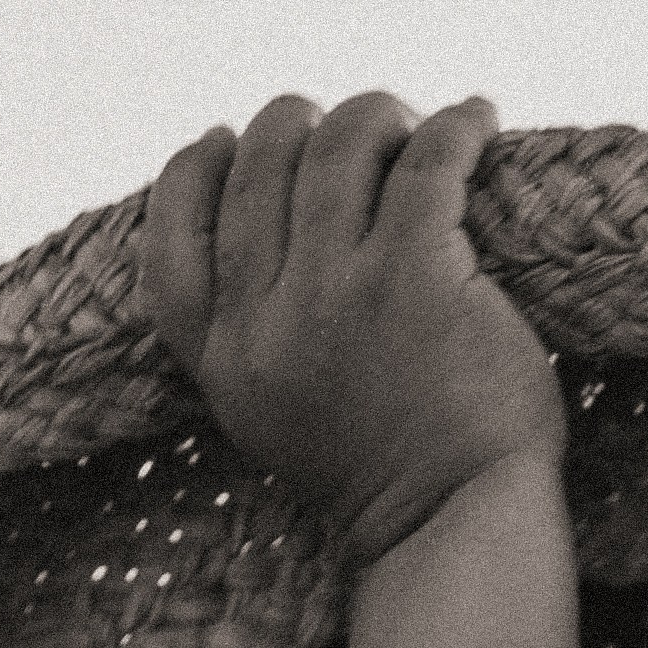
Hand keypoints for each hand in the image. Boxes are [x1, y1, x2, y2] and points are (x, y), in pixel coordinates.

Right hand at [140, 90, 566, 576]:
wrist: (457, 531)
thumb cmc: (390, 479)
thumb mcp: (279, 419)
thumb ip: (258, 338)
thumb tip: (271, 227)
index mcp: (224, 362)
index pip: (169, 241)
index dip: (193, 174)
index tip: (231, 141)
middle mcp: (267, 323)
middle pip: (257, 169)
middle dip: (299, 126)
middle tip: (354, 133)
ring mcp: (336, 296)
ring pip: (336, 148)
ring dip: (376, 116)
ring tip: (413, 127)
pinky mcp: (413, 279)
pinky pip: (425, 163)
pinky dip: (455, 127)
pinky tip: (478, 119)